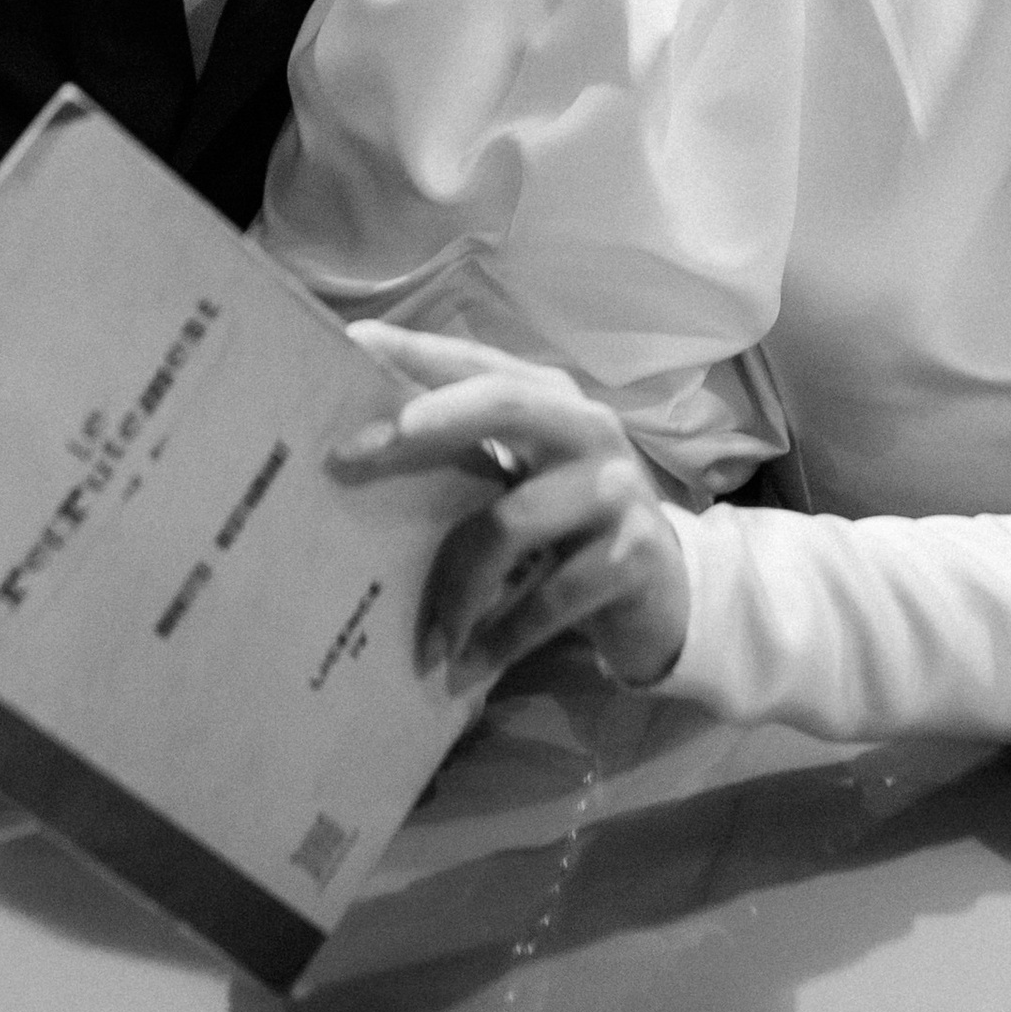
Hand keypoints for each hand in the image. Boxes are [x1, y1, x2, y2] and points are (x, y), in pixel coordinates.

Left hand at [333, 323, 690, 694]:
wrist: (665, 592)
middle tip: (345, 456)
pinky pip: (545, 599)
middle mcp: (585, 427)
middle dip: (419, 426)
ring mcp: (613, 487)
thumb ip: (465, 453)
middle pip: (501, 403)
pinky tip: (467, 667)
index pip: (476, 361)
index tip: (349, 344)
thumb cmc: (569, 526)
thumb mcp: (523, 477)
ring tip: (428, 640)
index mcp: (551, 397)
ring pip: (508, 523)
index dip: (414, 351)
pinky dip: (499, 638)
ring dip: (456, 589)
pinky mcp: (632, 553)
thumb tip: (358, 447)